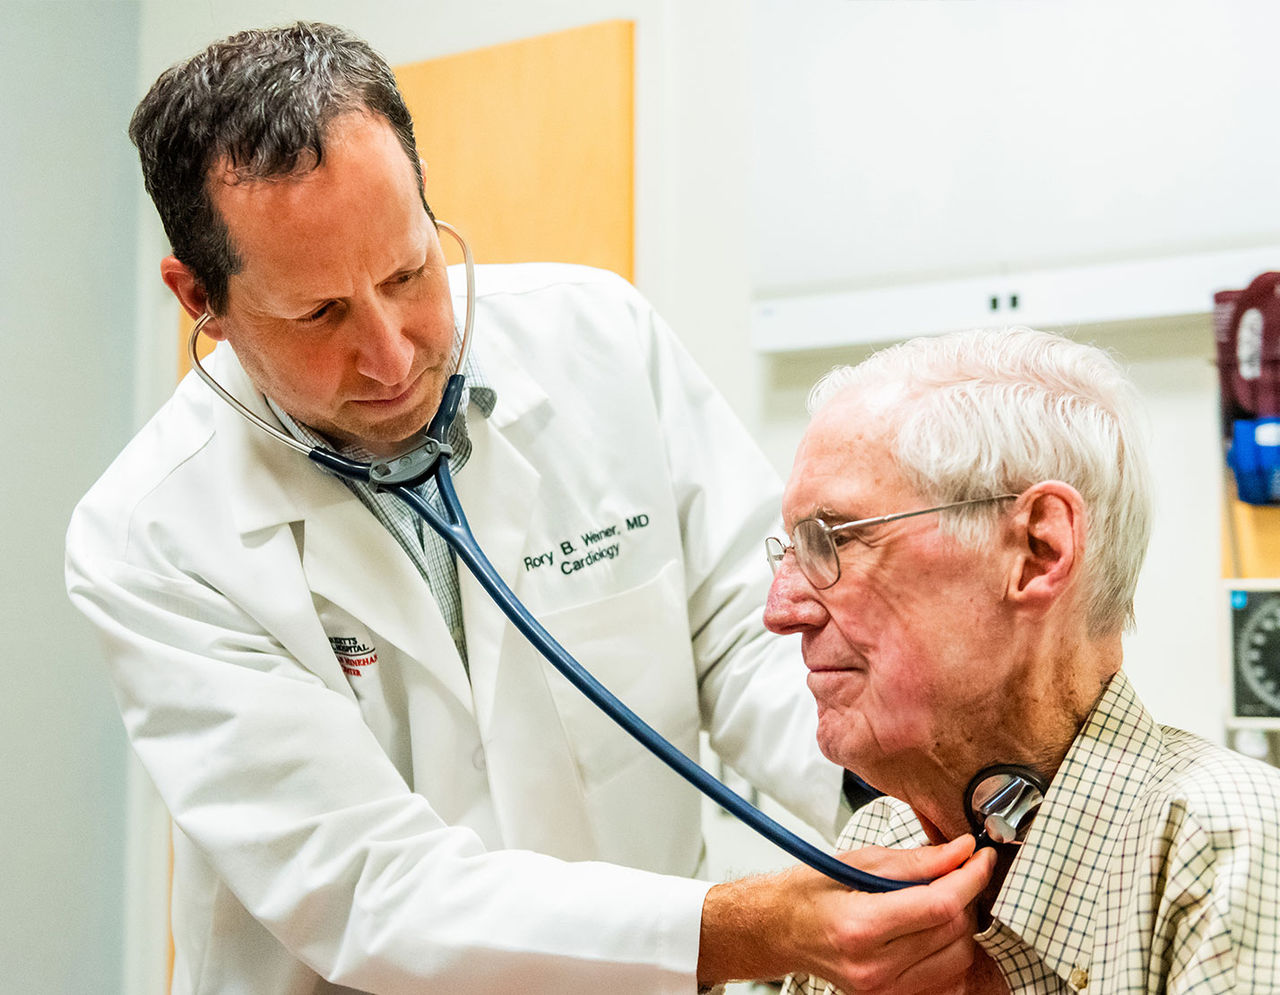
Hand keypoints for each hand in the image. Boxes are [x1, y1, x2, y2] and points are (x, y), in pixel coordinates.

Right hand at [698, 836, 994, 993]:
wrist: (780, 930)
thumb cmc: (811, 891)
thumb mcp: (858, 861)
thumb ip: (916, 861)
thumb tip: (961, 852)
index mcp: (860, 926)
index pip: (939, 905)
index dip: (970, 878)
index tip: (981, 857)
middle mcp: (873, 967)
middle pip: (953, 932)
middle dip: (966, 896)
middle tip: (958, 871)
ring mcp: (883, 990)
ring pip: (958, 958)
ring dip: (960, 925)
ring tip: (939, 900)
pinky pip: (945, 980)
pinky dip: (950, 952)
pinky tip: (932, 930)